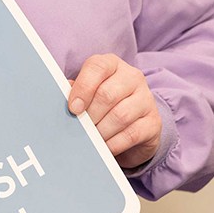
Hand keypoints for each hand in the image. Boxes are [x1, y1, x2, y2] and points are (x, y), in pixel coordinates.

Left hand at [68, 53, 161, 168]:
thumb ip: (75, 91)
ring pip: (120, 115)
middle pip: (108, 94)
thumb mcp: (89, 92)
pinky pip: (131, 134)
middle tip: (80, 127)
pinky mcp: (154, 122)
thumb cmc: (103, 103)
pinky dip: (113, 143)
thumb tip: (60, 98)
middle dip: (90, 114)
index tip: (73, 108)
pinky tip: (104, 148)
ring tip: (91, 139)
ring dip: (101, 131)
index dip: (83, 88)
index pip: (97, 67)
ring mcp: (146, 99)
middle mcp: (132, 77)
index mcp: (111, 64)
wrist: (135, 123)